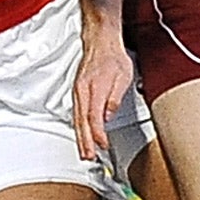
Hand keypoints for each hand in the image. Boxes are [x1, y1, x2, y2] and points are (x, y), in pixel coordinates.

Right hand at [73, 33, 134, 161]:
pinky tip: (82, 135)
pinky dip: (78, 127)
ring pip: (77, 119)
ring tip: (84, 152)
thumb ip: (115, 97)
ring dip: (80, 137)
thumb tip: (108, 115)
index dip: (97, 134)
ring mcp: (78, 92)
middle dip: (85, 141)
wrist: (100, 42)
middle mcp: (83, 91)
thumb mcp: (123, 76)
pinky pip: (76, 113)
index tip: (103, 145)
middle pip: (82, 122)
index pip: (94, 116)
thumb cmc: (113, 57)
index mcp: (95, 88)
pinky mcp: (78, 92)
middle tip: (89, 157)